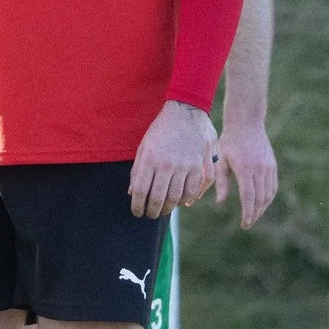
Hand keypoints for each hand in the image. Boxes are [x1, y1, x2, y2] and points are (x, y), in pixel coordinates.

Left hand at [129, 101, 217, 218]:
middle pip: (157, 198)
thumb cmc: (160, 131)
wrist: (185, 113)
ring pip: (175, 197)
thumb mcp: (143, 147)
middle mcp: (166, 165)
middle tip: (149, 215)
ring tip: (162, 211)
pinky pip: (191, 190)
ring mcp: (183, 166)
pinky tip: (179, 203)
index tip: (137, 212)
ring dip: (167, 209)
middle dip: (152, 211)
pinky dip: (185, 200)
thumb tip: (131, 193)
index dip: (137, 205)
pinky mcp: (197, 166)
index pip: (140, 191)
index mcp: (149, 159)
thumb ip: (137, 171)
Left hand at [213, 119, 278, 228]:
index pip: (249, 198)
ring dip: (262, 208)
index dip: (248, 213)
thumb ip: (222, 182)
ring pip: (268, 194)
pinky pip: (273, 186)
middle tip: (248, 223)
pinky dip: (268, 197)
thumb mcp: (222, 161)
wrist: (247, 124)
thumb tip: (220, 202)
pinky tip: (262, 203)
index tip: (245, 224)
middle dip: (255, 214)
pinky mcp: (272, 166)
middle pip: (260, 199)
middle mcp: (259, 170)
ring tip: (254, 215)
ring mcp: (268, 168)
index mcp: (245, 169)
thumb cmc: (229, 142)